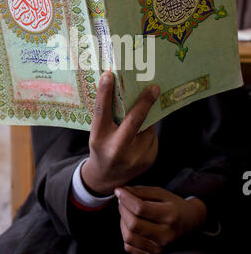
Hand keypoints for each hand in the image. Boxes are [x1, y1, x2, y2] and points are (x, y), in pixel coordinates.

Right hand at [81, 72, 159, 195]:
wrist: (107, 178)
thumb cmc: (102, 147)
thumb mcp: (98, 133)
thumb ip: (109, 117)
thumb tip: (128, 93)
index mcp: (99, 138)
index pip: (102, 112)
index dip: (105, 93)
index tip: (109, 75)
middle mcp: (117, 149)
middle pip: (133, 121)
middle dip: (145, 102)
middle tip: (154, 87)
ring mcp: (135, 157)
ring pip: (146, 127)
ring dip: (145, 121)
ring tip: (137, 126)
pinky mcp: (149, 159)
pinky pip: (151, 137)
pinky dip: (147, 133)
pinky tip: (140, 140)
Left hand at [115, 186, 206, 253]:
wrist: (190, 222)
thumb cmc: (174, 204)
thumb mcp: (161, 193)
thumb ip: (141, 191)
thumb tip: (121, 191)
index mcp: (170, 215)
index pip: (141, 208)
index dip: (126, 198)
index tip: (119, 190)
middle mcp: (166, 234)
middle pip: (133, 224)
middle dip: (122, 209)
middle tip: (122, 200)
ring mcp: (160, 247)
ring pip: (129, 237)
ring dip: (122, 221)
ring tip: (126, 212)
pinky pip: (129, 247)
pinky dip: (125, 234)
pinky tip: (130, 225)